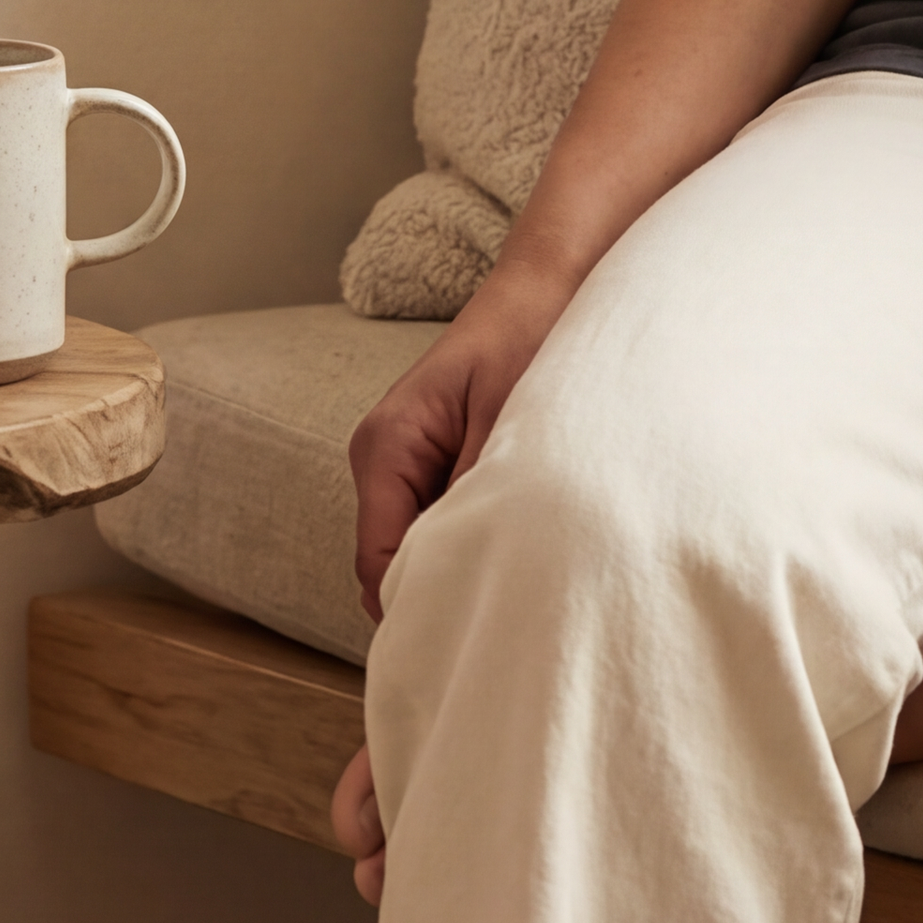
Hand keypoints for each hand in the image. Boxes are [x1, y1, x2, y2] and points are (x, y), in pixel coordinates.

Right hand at [349, 261, 570, 620]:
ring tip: (512, 579)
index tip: (466, 634)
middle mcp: (380, 457)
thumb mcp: (508, 420)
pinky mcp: (429, 461)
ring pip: (412, 544)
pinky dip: (465, 536)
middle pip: (388, 560)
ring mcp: (401, 461)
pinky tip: (511, 542)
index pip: (377, 558)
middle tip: (499, 617)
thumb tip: (461, 568)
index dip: (414, 603)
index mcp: (386, 446)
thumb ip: (478, 494)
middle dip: (435, 589)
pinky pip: (434, 520)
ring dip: (454, 561)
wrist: (546, 288)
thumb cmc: (529, 340)